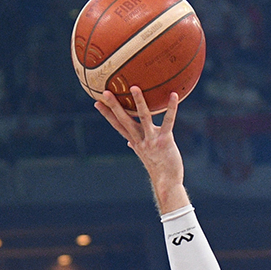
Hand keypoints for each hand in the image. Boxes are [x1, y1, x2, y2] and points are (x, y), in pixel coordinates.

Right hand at [92, 85, 186, 208]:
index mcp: (135, 141)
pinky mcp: (165, 140)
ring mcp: (151, 140)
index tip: (97, 102)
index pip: (117, 125)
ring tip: (134, 87)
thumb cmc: (158, 167)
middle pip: (124, 120)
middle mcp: (140, 140)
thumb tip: (129, 144)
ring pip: (143, 118)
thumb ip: (137, 146)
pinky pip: (168, 122)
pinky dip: (171, 108)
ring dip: (138, 102)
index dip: (107, 114)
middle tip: (105, 92)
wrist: (167, 182)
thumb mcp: (145, 155)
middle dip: (114, 106)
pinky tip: (174, 95)